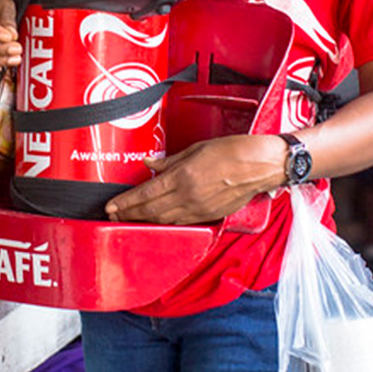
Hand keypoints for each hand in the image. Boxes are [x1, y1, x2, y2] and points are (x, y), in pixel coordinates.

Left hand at [104, 133, 287, 224]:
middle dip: (129, 214)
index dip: (126, 202)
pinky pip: (182, 222)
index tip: (110, 206)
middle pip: (151, 211)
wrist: (262, 165)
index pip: (146, 194)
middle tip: (112, 215)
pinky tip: (155, 221)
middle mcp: (189, 196)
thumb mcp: (195, 149)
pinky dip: (165, 222)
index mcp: (183, 177)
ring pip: (164, 219)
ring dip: (144, 220)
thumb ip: (169, 161)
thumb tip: (149, 164)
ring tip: (128, 219)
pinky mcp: (210, 215)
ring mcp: (200, 208)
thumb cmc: (231, 151)